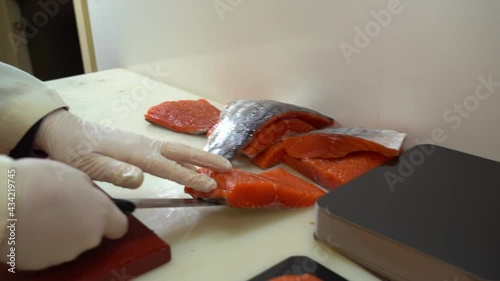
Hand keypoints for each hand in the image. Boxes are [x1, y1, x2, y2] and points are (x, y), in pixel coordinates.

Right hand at [0, 158, 126, 269]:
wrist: (2, 204)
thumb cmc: (38, 182)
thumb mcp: (75, 175)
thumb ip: (90, 192)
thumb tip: (91, 198)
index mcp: (100, 215)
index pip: (120, 226)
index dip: (110, 219)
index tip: (99, 211)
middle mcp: (88, 238)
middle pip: (93, 234)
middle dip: (83, 222)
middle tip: (63, 206)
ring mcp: (65, 253)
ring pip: (71, 243)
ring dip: (62, 232)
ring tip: (42, 215)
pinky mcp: (42, 263)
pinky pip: (49, 251)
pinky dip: (43, 242)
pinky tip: (30, 226)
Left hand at [34, 109, 230, 191]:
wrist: (65, 131)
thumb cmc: (75, 150)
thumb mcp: (88, 165)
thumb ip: (115, 171)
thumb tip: (141, 178)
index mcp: (135, 152)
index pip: (168, 166)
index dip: (190, 176)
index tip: (210, 184)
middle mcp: (144, 145)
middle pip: (180, 151)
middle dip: (205, 159)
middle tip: (227, 167)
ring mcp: (143, 143)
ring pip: (177, 150)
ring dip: (198, 157)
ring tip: (216, 166)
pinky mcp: (140, 144)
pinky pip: (169, 151)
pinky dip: (184, 157)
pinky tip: (187, 163)